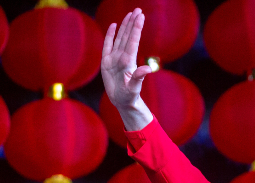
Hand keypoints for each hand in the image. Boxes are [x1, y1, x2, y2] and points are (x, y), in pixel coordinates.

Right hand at [99, 8, 153, 130]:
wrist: (122, 101)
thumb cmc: (129, 96)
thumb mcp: (133, 88)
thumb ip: (138, 77)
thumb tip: (148, 69)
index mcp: (129, 61)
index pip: (133, 41)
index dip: (136, 28)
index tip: (141, 16)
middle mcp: (123, 56)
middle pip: (128, 35)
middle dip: (133, 22)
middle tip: (138, 9)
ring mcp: (115, 58)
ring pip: (120, 37)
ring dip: (125, 25)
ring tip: (130, 14)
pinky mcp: (106, 61)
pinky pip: (108, 45)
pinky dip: (110, 35)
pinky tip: (114, 25)